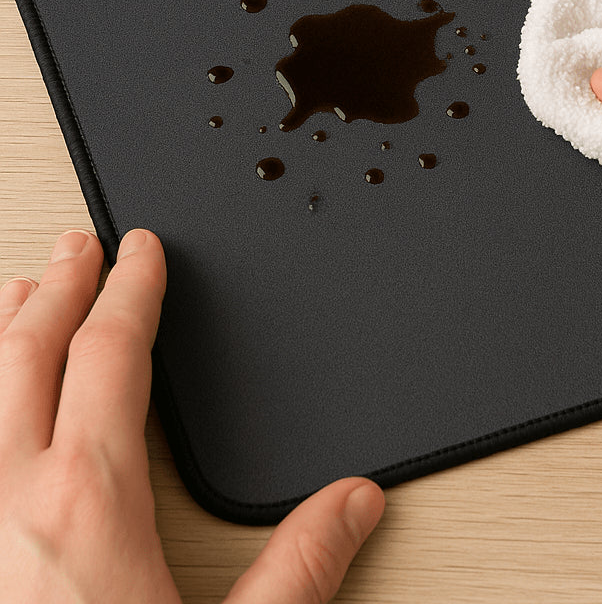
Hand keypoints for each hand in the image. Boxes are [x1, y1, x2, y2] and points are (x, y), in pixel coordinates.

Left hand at [0, 228, 384, 603]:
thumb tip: (354, 501)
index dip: (131, 290)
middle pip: (27, 351)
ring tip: (17, 292)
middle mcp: (3, 500)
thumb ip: (297, 568)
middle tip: (77, 245)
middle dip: (57, 285)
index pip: (109, 353)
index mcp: (86, 503)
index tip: (140, 252)